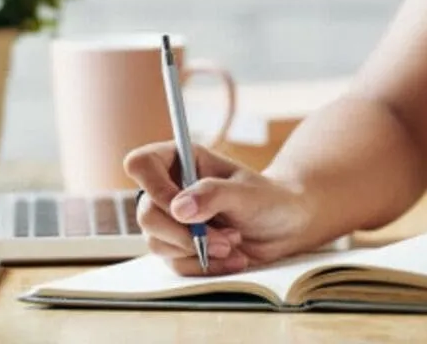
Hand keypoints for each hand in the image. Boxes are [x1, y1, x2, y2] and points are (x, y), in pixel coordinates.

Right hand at [124, 142, 314, 275]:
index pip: (141, 164)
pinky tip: (232, 259)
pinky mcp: (178, 247)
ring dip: (198, 251)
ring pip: (157, 242)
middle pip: (146, 213)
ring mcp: (170, 220)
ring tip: (234, 245)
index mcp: (180, 160)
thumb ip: (213, 194)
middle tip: (225, 238)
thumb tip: (179, 209)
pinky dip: (205, 267)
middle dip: (185, 233)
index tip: (182, 209)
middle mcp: (169, 188)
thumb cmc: (268, 199)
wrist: (285, 227)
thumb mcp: (247, 193)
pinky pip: (175, 264)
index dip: (153, 187)